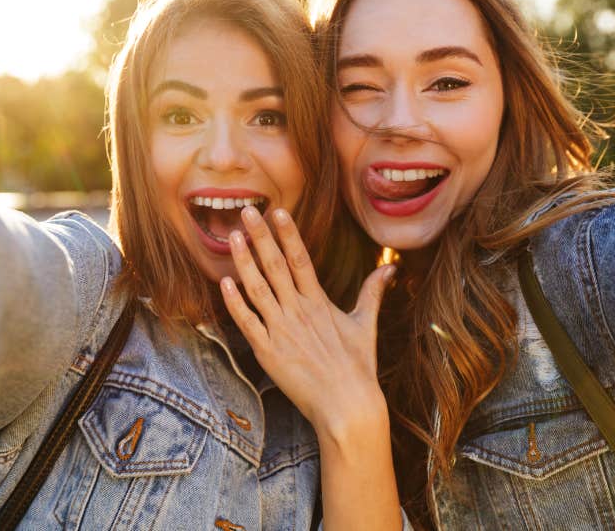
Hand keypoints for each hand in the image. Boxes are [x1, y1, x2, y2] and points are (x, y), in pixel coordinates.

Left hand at [220, 206, 394, 434]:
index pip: (301, 259)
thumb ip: (372, 293)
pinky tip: (225, 282)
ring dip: (244, 261)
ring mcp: (281, 330)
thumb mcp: (365, 325)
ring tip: (233, 237)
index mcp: (320, 303)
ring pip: (258, 288)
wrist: (347, 405)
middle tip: (247, 210)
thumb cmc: (358, 367)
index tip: (278, 211)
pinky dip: (234, 302)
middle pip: (276, 266)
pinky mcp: (268, 352)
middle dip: (261, 236)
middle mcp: (299, 311)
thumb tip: (390, 269)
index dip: (288, 234)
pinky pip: (247, 322)